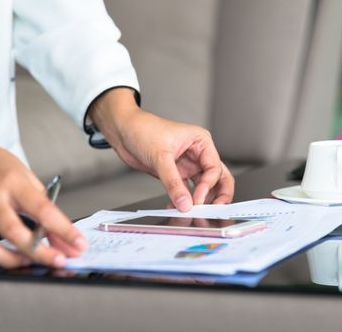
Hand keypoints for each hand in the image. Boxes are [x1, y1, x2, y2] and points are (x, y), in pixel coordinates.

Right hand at [0, 130, 86, 267]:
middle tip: (58, 261)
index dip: (63, 229)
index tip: (78, 244)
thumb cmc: (2, 168)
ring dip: (8, 260)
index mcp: (14, 183)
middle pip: (12, 230)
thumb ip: (47, 210)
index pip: (42, 209)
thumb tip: (62, 240)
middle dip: (39, 252)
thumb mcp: (31, 181)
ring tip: (28, 262)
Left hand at [90, 89, 234, 210]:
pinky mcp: (176, 174)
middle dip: (218, 194)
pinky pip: (185, 191)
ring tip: (194, 212)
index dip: (208, 186)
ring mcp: (187, 165)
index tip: (197, 199)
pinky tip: (176, 207)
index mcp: (200, 142)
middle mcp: (197, 154)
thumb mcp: (160, 156)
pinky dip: (183, 200)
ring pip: (203, 186)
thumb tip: (185, 203)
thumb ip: (173, 182)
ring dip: (200, 200)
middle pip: (217, 177)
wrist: (123, 131)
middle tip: (215, 209)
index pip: (214, 168)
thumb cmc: (143, 130)